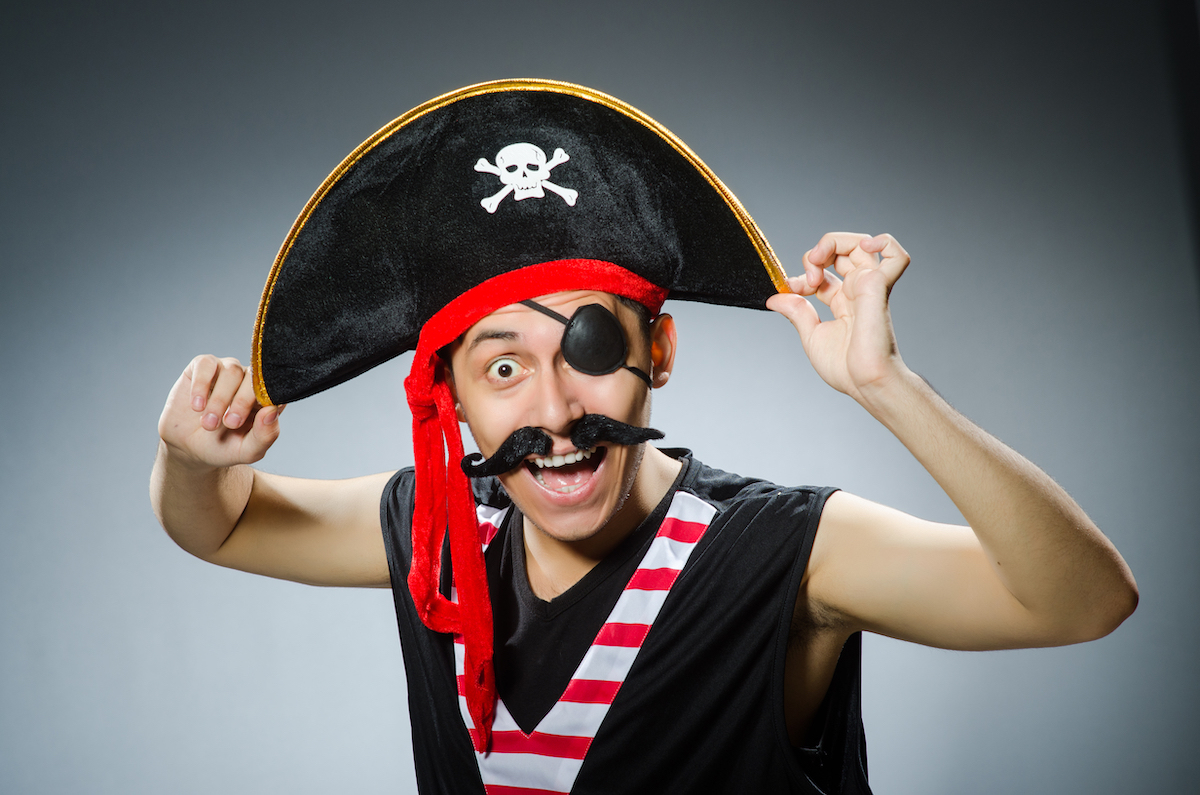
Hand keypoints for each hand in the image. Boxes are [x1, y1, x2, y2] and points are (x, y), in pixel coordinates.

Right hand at [157, 355, 281, 469]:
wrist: (187, 447)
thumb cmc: (222, 446)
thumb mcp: (247, 451)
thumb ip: (264, 436)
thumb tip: (272, 411)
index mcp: (266, 400)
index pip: (277, 390)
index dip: (267, 400)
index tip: (253, 420)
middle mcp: (249, 381)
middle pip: (255, 378)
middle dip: (242, 402)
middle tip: (230, 424)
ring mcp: (227, 371)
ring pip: (232, 371)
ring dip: (220, 400)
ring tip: (209, 423)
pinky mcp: (203, 366)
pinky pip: (206, 364)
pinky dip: (201, 385)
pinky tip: (197, 406)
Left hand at [766, 232, 910, 405]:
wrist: (864, 382)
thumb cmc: (845, 368)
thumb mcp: (811, 335)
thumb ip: (796, 312)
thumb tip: (775, 298)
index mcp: (843, 302)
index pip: (823, 273)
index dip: (804, 274)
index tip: (790, 288)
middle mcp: (857, 290)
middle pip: (841, 251)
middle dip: (816, 254)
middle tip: (807, 276)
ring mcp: (870, 286)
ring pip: (863, 243)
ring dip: (835, 242)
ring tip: (818, 260)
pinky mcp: (879, 287)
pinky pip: (898, 256)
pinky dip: (885, 243)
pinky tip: (865, 248)